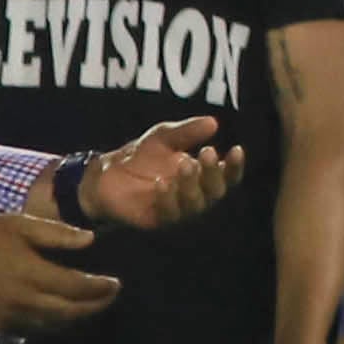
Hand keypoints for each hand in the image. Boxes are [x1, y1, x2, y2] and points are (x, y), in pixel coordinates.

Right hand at [0, 211, 119, 333]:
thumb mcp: (21, 225)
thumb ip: (58, 235)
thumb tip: (91, 240)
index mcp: (33, 274)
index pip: (78, 288)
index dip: (101, 288)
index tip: (116, 283)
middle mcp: (26, 301)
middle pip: (72, 312)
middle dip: (96, 306)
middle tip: (110, 296)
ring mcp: (12, 317)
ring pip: (56, 325)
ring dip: (78, 317)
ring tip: (92, 305)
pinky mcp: (1, 325)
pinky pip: (37, 329)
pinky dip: (55, 324)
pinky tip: (63, 313)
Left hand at [79, 117, 243, 229]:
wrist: (107, 175)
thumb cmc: (142, 157)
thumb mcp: (164, 136)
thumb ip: (187, 131)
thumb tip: (213, 122)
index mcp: (204, 177)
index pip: (227, 176)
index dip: (234, 166)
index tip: (235, 149)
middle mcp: (197, 196)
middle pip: (216, 191)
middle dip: (212, 173)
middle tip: (206, 152)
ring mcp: (179, 211)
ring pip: (196, 204)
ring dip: (192, 185)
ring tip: (184, 165)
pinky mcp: (159, 220)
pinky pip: (170, 213)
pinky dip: (167, 198)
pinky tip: (162, 183)